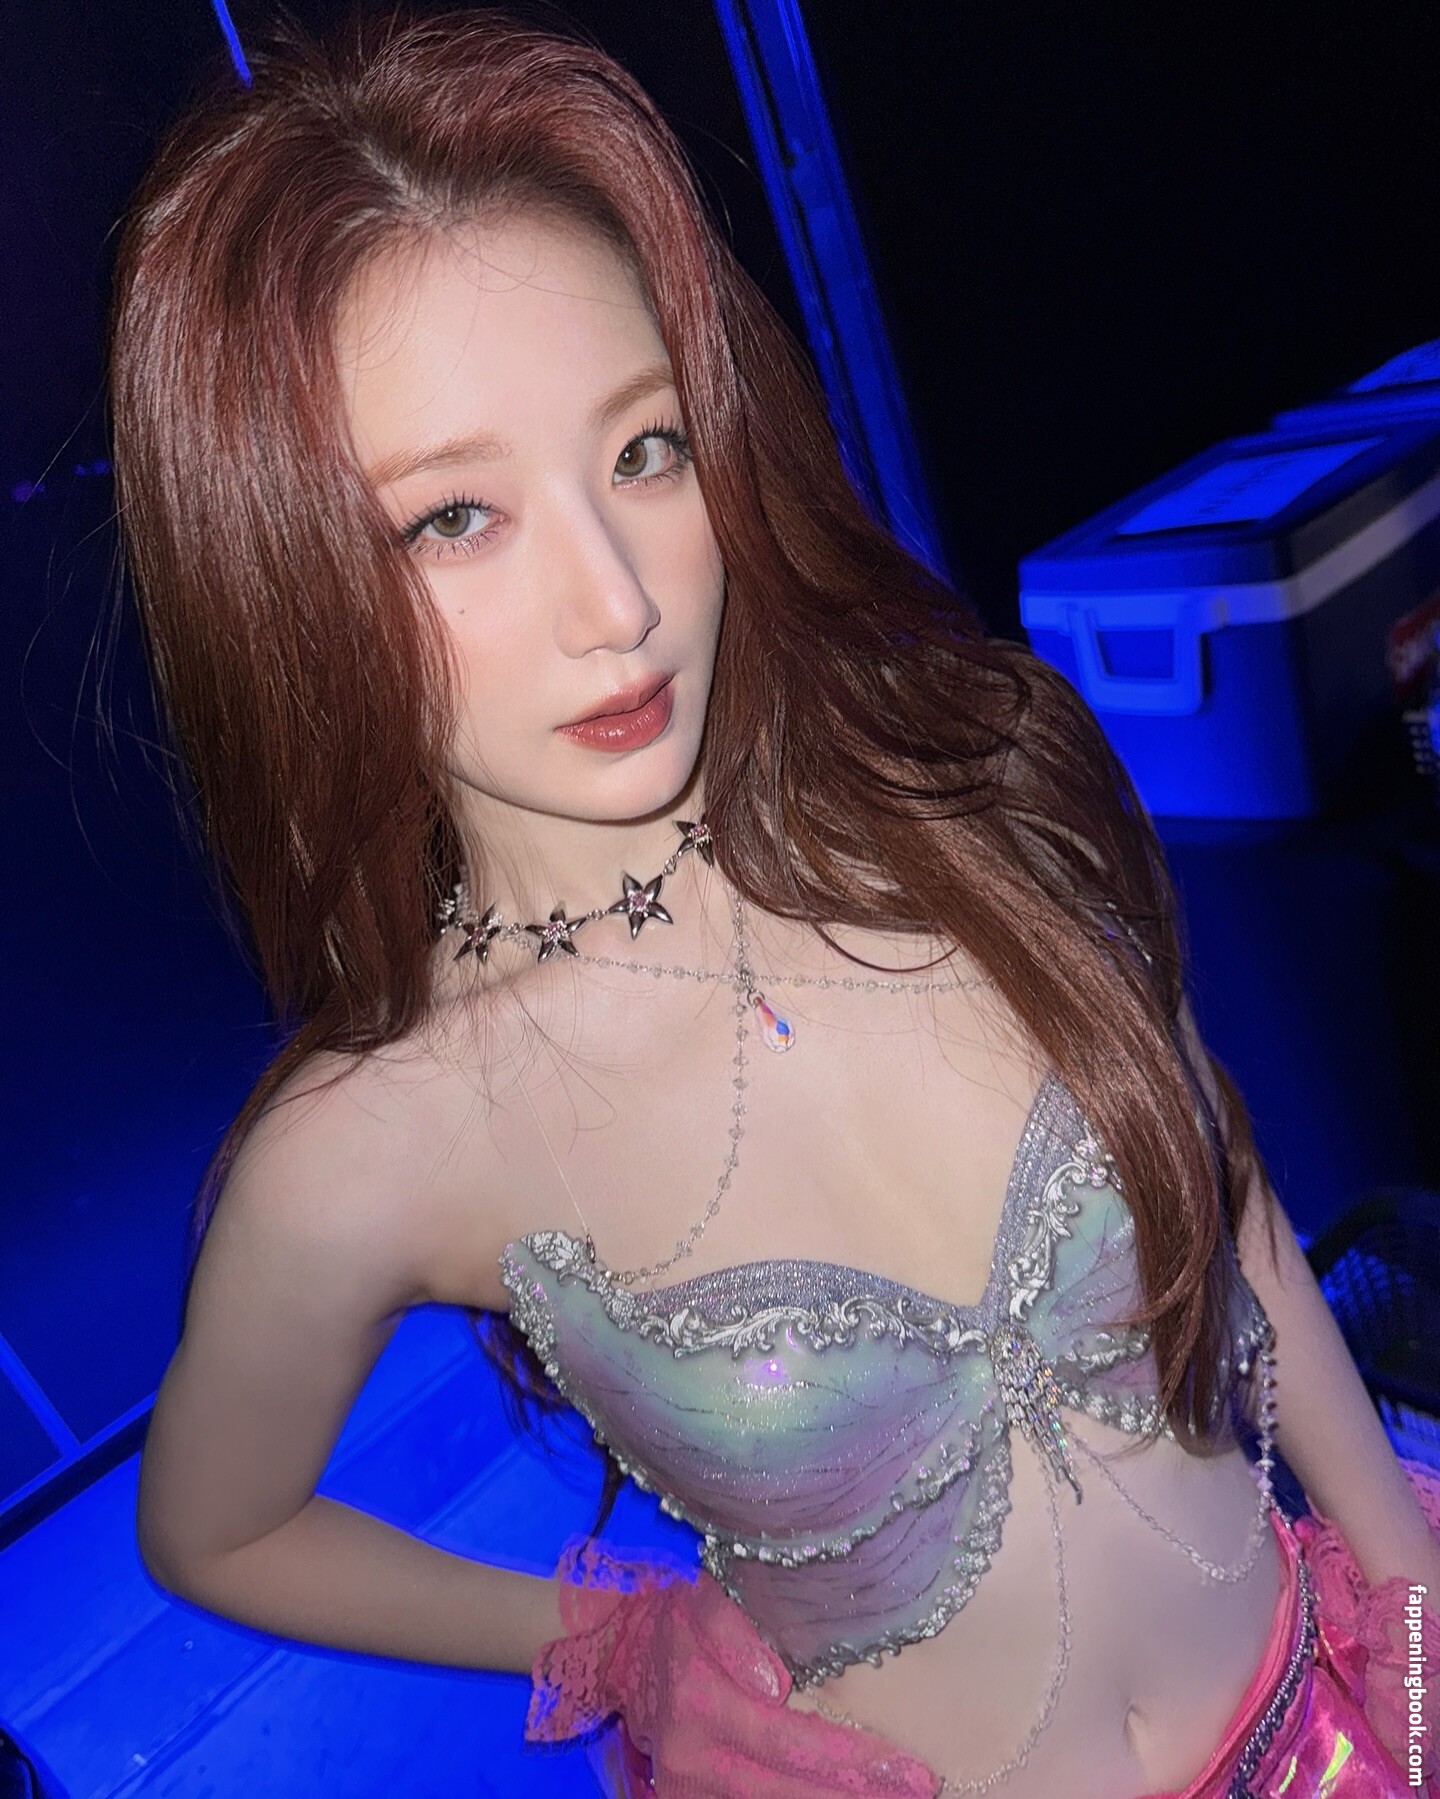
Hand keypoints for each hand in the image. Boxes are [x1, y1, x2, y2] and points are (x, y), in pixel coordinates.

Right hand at [526, 1539, 939, 1797]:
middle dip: (858, 1793)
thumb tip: (774, 1680)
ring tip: (894, 1798)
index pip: (788, 1740)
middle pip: (787, 1788)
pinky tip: (845, 1797)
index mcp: (699, 1700)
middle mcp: (692, 1757)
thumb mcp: (702, 1600)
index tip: (911, 1770)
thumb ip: (735, 1630)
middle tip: (922, 1790)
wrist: (622, 1659)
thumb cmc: (678, 1622)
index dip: (853, 1761)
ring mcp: (687, 1791)